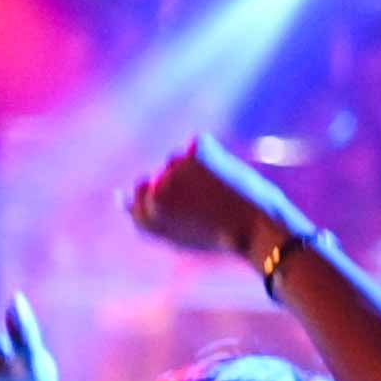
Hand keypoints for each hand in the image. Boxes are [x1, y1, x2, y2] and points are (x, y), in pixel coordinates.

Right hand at [126, 135, 299, 260]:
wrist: (260, 231)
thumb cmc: (223, 237)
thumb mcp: (177, 233)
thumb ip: (144, 216)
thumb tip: (119, 194)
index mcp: (146, 220)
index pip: (138, 194)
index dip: (168, 196)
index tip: (191, 204)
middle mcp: (153, 195)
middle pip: (160, 173)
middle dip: (182, 181)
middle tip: (211, 202)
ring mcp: (172, 173)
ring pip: (177, 158)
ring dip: (197, 168)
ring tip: (222, 192)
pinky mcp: (194, 155)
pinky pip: (199, 143)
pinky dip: (213, 153)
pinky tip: (227, 174)